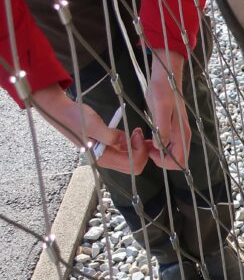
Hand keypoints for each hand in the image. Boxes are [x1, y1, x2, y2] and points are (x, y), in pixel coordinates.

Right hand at [31, 85, 148, 174]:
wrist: (64, 113)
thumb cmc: (77, 118)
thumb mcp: (94, 125)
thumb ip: (110, 136)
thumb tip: (124, 141)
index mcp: (103, 158)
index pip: (132, 164)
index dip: (140, 151)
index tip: (136, 134)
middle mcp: (107, 160)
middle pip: (134, 165)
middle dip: (142, 151)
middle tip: (139, 134)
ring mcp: (108, 154)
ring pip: (132, 159)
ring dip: (139, 148)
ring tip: (138, 133)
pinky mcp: (108, 147)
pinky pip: (126, 151)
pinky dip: (133, 144)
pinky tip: (133, 134)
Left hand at [145, 49, 191, 170]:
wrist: (166, 76)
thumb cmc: (163, 89)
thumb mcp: (160, 106)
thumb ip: (162, 127)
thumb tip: (160, 146)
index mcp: (182, 132)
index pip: (179, 160)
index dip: (164, 162)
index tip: (150, 151)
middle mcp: (183, 135)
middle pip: (177, 160)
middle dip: (161, 159)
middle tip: (146, 147)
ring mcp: (179, 132)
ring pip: (172, 153)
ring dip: (159, 153)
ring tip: (145, 142)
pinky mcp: (173, 128)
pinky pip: (169, 145)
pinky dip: (158, 146)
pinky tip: (148, 138)